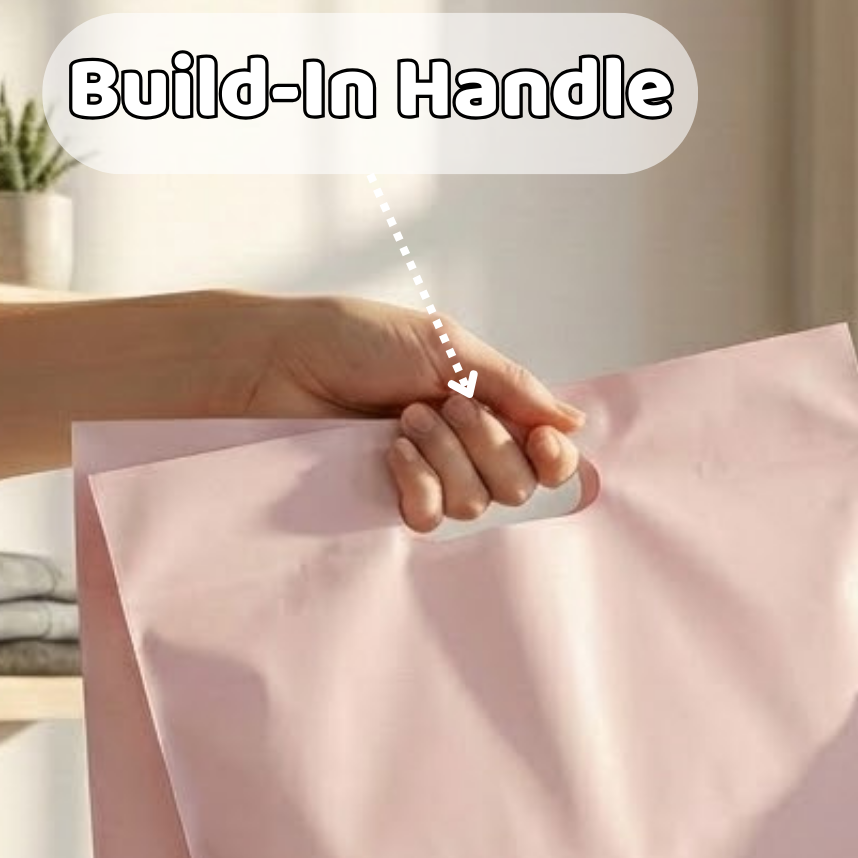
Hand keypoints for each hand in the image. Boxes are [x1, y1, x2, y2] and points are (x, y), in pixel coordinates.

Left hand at [241, 294, 584, 530]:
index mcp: (484, 404)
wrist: (285, 362)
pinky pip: (433, 518)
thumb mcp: (447, 345)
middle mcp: (463, 446)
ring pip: (477, 502)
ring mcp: (429, 477)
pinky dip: (419, 483)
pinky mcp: (391, 501)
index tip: (543, 441)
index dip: (554, 459)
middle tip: (446, 405)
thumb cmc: (354, 339)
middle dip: (487, 443)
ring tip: (404, 419)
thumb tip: (572, 422)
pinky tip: (391, 453)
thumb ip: (512, 385)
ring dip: (446, 455)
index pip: (543, 454)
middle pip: (518, 485)